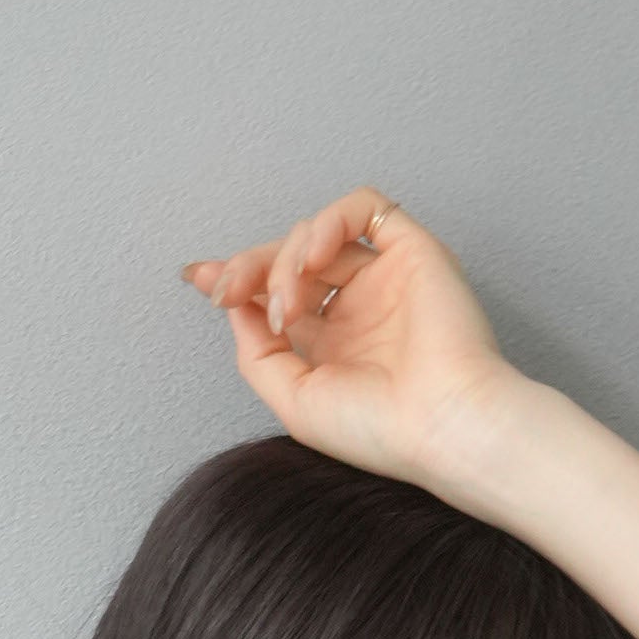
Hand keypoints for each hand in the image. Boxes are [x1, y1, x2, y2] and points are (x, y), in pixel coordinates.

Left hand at [182, 186, 519, 492]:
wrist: (440, 424)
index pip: (277, 296)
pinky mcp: (412, 250)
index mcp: (333, 347)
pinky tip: (314, 259)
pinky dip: (327, 224)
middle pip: (289, 261)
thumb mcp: (294, 402)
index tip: (198, 278)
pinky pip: (362, 208)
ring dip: (286, 264)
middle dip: (249, 269)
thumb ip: (259, 355)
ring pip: (316, 236)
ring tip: (287, 308)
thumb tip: (236, 310)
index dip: (238, 279)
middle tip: (225, 290)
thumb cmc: (380, 430)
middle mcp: (358, 309)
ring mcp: (385, 278)